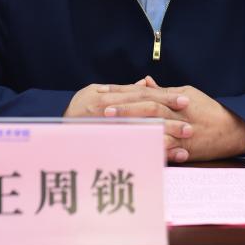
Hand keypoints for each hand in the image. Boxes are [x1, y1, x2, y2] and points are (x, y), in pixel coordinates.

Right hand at [64, 79, 193, 161]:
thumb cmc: (76, 111)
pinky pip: (134, 154)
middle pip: (146, 117)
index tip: (185, 100)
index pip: (143, 96)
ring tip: (186, 147)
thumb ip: (120, 89)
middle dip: (171, 122)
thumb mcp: (94, 92)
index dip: (165, 98)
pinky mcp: (109, 149)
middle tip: (191, 126)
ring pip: (142, 138)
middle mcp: (110, 116)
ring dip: (166, 143)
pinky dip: (153, 157)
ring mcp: (109, 133)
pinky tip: (169, 161)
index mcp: (109, 99)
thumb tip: (145, 83)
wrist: (54, 134)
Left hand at [109, 76, 244, 161]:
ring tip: (116, 130)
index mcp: (174, 98)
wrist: (232, 130)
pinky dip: (153, 149)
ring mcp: (181, 131)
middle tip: (104, 110)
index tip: (106, 94)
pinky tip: (139, 151)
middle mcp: (177, 113)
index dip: (125, 93)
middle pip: (148, 109)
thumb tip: (143, 82)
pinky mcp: (186, 148)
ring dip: (135, 128)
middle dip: (126, 109)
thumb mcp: (187, 93)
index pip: (145, 93)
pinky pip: (167, 149)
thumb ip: (163, 90)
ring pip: (155, 128)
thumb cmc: (209, 110)